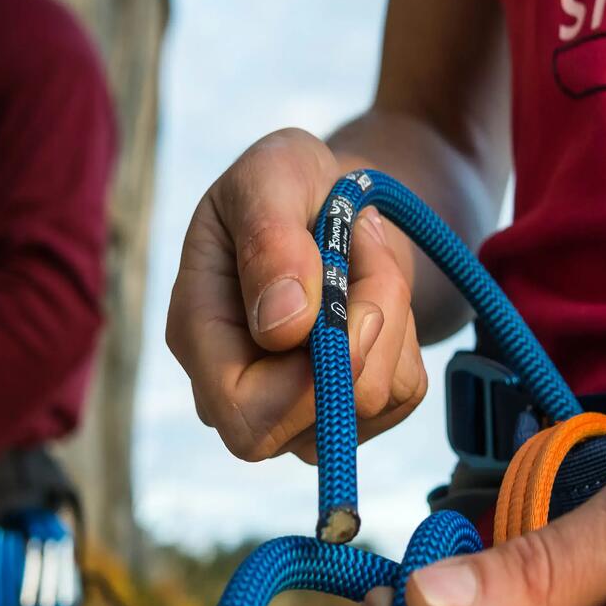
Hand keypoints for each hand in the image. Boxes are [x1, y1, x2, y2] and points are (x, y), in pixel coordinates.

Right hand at [166, 128, 426, 463]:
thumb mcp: (272, 175)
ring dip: (391, 318)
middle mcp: (238, 389)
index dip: (305, 383)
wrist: (336, 198)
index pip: (243, 416)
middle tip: (366, 255)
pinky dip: (406, 335)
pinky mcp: (350, 407)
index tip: (342, 299)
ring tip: (364, 256)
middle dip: (362, 344)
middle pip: (312, 431)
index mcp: (199, 335)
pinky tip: (374, 292)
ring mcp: (294, 408)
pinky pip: (402, 394)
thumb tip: (282, 327)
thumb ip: (269, 239)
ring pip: (370, 404)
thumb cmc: (291, 182)